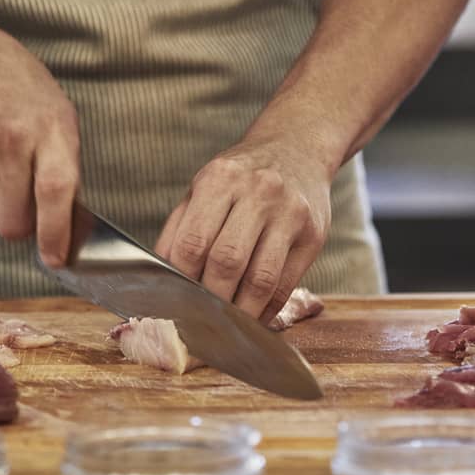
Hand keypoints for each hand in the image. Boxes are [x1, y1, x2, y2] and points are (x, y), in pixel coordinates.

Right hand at [0, 9, 80, 266]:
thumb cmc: (21, 89)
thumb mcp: (58, 114)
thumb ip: (65, 165)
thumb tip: (70, 225)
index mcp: (52, 129)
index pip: (55, 192)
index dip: (55, 233)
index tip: (57, 258)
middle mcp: (12, 140)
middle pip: (14, 221)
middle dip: (23, 228)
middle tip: (27, 209)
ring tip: (3, 178)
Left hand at [156, 137, 333, 322]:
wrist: (296, 149)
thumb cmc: (241, 177)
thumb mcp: (205, 186)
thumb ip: (181, 228)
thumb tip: (161, 280)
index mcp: (220, 178)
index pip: (192, 243)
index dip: (180, 281)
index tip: (172, 305)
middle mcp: (258, 192)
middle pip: (226, 262)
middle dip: (209, 300)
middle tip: (198, 321)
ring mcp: (290, 213)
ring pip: (260, 279)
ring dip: (240, 312)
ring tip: (225, 325)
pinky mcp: (313, 235)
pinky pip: (286, 284)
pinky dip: (267, 309)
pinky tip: (253, 317)